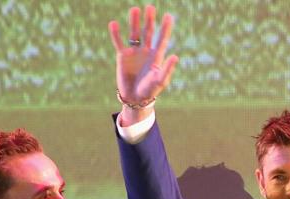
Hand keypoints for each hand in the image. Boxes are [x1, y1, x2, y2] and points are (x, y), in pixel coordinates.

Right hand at [108, 5, 177, 124]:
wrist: (135, 98)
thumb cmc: (150, 90)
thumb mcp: (160, 81)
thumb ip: (167, 69)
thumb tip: (175, 56)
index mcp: (157, 55)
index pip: (162, 38)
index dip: (165, 28)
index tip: (168, 16)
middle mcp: (146, 50)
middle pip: (148, 32)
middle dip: (149, 20)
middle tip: (150, 8)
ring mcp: (134, 52)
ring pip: (134, 34)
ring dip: (134, 22)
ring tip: (134, 10)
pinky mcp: (123, 56)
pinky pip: (119, 42)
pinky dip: (116, 34)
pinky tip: (114, 24)